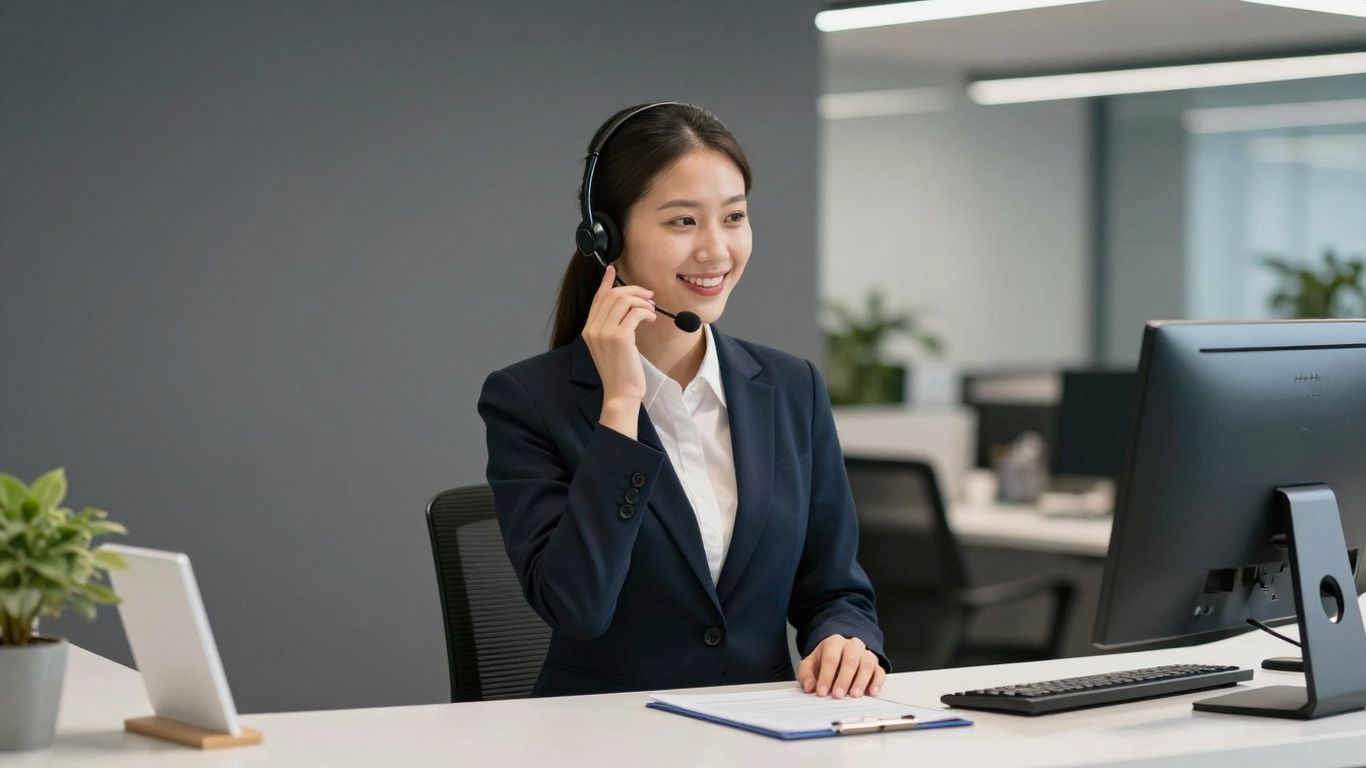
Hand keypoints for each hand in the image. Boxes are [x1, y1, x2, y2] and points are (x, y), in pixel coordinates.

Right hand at [582, 264, 656, 437]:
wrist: (621, 393)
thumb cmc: (620, 372)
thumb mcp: (611, 347)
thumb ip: (613, 327)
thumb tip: (628, 307)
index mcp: (589, 330)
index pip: (597, 298)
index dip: (606, 282)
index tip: (612, 269)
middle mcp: (593, 329)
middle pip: (612, 295)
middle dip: (633, 290)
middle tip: (648, 295)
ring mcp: (605, 333)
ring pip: (624, 300)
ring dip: (642, 300)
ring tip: (651, 309)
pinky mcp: (620, 337)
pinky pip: (635, 313)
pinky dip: (646, 311)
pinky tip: (651, 318)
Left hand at [798, 634, 884, 698]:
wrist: (840, 653)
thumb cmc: (825, 660)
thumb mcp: (810, 664)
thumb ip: (806, 675)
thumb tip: (809, 687)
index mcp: (834, 643)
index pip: (831, 659)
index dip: (826, 676)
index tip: (821, 692)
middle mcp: (852, 646)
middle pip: (850, 661)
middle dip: (843, 679)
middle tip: (837, 695)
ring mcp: (866, 654)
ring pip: (866, 664)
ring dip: (861, 681)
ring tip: (854, 695)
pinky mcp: (876, 665)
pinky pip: (879, 672)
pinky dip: (877, 683)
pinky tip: (872, 692)